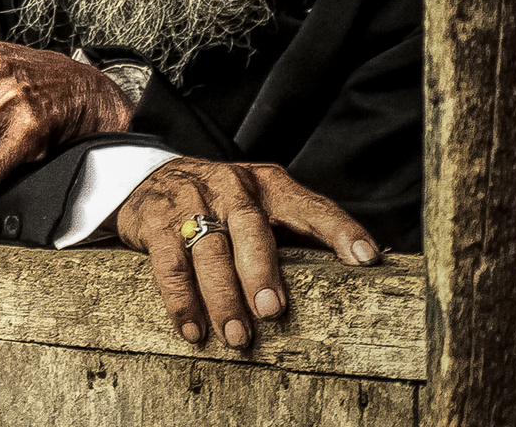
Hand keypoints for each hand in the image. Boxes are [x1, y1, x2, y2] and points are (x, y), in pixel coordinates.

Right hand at [114, 157, 381, 349]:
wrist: (149, 179)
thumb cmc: (221, 204)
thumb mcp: (260, 206)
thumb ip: (293, 234)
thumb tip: (348, 282)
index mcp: (268, 185)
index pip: (310, 206)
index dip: (339, 230)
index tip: (366, 259)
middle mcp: (231, 186)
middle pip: (250, 226)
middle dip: (261, 270)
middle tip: (272, 310)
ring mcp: (191, 201)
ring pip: (208, 248)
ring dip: (222, 295)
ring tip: (236, 335)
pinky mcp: (157, 222)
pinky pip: (170, 263)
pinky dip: (181, 299)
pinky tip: (193, 328)